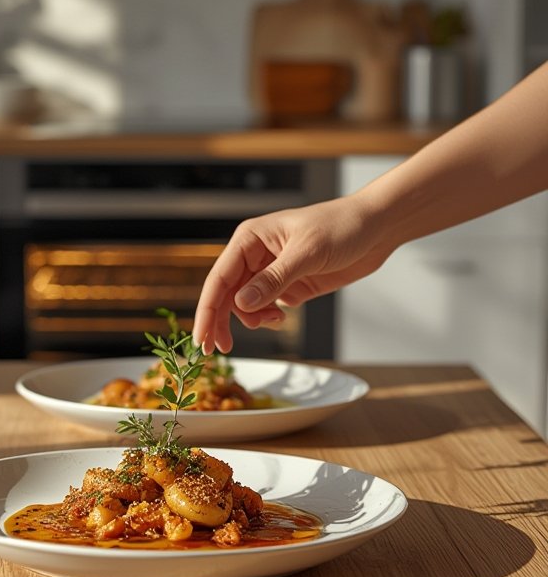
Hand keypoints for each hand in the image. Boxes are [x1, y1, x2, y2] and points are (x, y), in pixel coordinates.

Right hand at [192, 194, 391, 353]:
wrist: (375, 228)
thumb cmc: (341, 227)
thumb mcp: (307, 253)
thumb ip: (274, 280)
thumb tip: (241, 305)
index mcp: (250, 239)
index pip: (219, 278)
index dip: (208, 309)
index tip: (202, 338)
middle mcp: (255, 255)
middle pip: (226, 294)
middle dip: (222, 321)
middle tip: (220, 349)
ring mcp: (271, 271)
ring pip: (245, 304)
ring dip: (251, 319)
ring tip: (273, 321)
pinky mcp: (288, 285)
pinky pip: (265, 307)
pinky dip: (267, 318)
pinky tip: (281, 317)